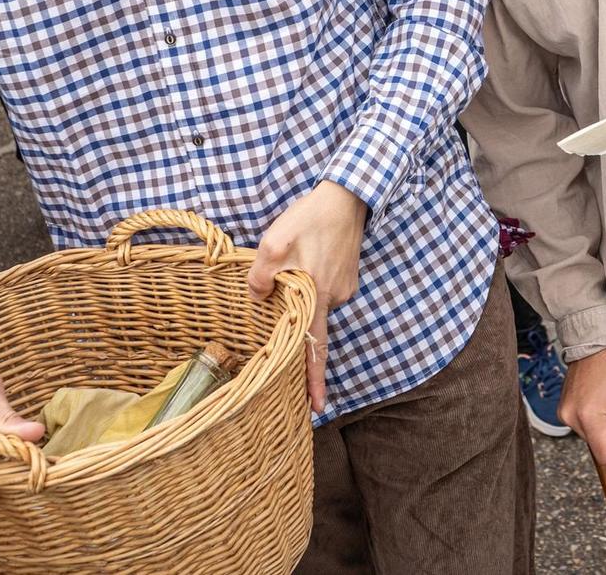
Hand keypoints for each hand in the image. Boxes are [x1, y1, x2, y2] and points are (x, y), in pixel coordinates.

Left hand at [248, 181, 367, 414]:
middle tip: (290, 325)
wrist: (347, 196)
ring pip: (317, 302)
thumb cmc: (309, 218)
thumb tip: (258, 298)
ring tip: (298, 261)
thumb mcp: (273, 243)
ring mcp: (344, 286)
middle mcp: (334, 298)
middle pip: (313, 325)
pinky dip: (314, 279)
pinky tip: (309, 256)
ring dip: (305, 293)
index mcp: (316, 296)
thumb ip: (260, 277)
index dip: (314, 380)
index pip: (314, 348)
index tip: (316, 409)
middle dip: (302, 333)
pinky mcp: (347, 275)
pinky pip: (325, 286)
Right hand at [559, 348, 605, 473]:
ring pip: (591, 439)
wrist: (595, 347)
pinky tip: (596, 403)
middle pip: (598, 448)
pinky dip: (593, 422)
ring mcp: (563, 414)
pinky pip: (582, 428)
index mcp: (588, 417)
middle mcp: (571, 418)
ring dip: (602, 429)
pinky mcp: (561, 411)